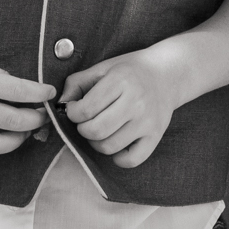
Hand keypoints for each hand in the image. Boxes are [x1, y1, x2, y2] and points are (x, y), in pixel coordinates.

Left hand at [61, 48, 182, 167]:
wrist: (168, 73)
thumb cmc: (130, 71)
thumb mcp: (104, 68)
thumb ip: (77, 83)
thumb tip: (60, 104)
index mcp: (121, 80)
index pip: (85, 110)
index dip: (72, 114)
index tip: (75, 110)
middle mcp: (136, 101)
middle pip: (95, 131)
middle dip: (83, 129)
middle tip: (86, 121)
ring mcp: (147, 121)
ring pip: (109, 147)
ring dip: (96, 143)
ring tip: (100, 130)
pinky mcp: (155, 136)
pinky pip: (131, 160)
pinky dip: (118, 158)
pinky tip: (116, 143)